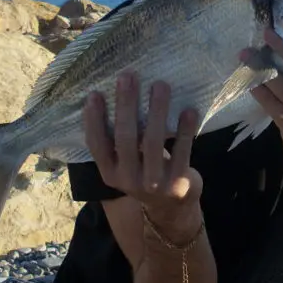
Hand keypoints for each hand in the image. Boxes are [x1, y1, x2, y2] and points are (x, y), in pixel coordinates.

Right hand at [84, 71, 202, 214]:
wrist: (172, 207)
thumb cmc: (145, 170)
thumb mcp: (126, 161)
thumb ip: (118, 139)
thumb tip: (116, 93)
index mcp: (109, 173)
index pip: (96, 144)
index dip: (94, 120)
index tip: (94, 94)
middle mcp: (128, 180)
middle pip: (125, 137)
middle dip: (126, 104)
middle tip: (128, 76)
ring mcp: (153, 183)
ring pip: (153, 142)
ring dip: (157, 110)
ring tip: (160, 85)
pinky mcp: (178, 183)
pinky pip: (182, 152)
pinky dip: (185, 130)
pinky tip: (189, 110)